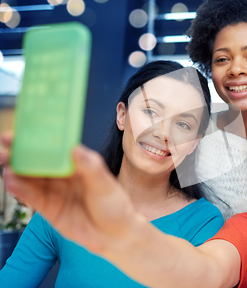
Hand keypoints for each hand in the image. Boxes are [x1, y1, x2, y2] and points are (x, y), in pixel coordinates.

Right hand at [0, 132, 138, 254]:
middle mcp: (63, 176)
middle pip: (38, 161)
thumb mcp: (106, 185)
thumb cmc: (115, 206)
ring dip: (15, 170)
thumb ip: (91, 168)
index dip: (40, 139)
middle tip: (5, 143)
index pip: (55, 148)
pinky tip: (11, 181)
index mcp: (77, 164)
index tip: (25, 130)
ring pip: (30, 178)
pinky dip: (20, 189)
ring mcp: (54, 192)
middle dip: (20, 152)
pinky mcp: (49, 209)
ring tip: (5, 164)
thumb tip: (76, 149)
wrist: (115, 236)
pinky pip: (32, 197)